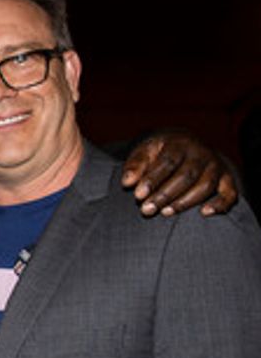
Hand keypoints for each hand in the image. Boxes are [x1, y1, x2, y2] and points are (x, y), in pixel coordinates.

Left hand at [122, 133, 236, 216]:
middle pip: (186, 176)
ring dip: (185, 202)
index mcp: (180, 144)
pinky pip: (230, 193)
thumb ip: (135, 165)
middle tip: (147, 210)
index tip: (138, 195)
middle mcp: (201, 154)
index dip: (153, 180)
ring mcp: (216, 167)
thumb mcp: (146, 152)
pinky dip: (220, 204)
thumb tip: (127, 182)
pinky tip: (205, 213)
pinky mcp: (227, 179)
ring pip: (205, 185)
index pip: (167, 162)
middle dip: (165, 195)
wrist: (188, 145)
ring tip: (165, 213)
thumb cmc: (161, 152)